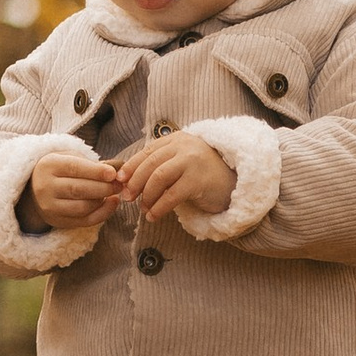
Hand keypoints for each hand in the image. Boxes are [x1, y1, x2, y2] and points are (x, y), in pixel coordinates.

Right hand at [21, 146, 119, 232]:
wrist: (36, 188)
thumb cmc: (61, 169)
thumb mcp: (71, 158)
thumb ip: (94, 163)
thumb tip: (121, 167)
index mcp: (48, 165)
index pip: (73, 168)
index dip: (95, 171)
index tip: (113, 173)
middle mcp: (45, 187)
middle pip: (78, 189)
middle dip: (103, 187)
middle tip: (120, 185)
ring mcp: (49, 206)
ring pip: (82, 207)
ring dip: (103, 201)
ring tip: (114, 192)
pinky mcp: (57, 221)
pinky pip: (84, 221)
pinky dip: (102, 213)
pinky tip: (111, 203)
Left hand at [115, 131, 236, 224]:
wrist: (236, 184)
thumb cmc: (204, 175)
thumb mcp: (181, 163)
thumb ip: (161, 165)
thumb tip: (128, 180)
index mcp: (176, 139)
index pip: (147, 151)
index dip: (131, 166)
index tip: (119, 181)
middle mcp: (183, 146)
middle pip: (150, 163)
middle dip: (135, 182)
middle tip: (127, 198)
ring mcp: (192, 161)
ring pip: (158, 177)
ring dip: (146, 196)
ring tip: (143, 209)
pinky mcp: (199, 180)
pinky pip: (172, 195)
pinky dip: (159, 207)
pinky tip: (153, 216)